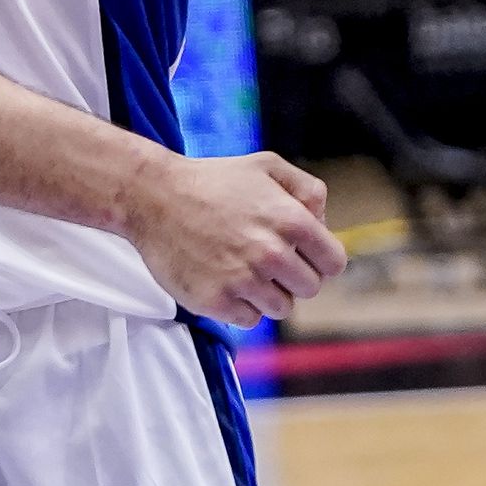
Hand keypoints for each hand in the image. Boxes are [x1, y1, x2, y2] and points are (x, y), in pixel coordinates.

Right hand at [120, 150, 346, 327]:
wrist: (152, 197)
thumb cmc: (210, 181)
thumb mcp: (265, 166)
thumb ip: (306, 189)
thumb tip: (323, 222)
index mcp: (290, 220)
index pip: (333, 263)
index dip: (319, 259)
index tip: (302, 255)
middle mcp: (271, 253)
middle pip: (309, 288)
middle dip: (293, 276)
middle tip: (266, 259)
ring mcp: (243, 280)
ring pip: (280, 308)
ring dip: (267, 293)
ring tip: (242, 269)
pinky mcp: (216, 301)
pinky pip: (249, 320)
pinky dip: (240, 306)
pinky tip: (224, 280)